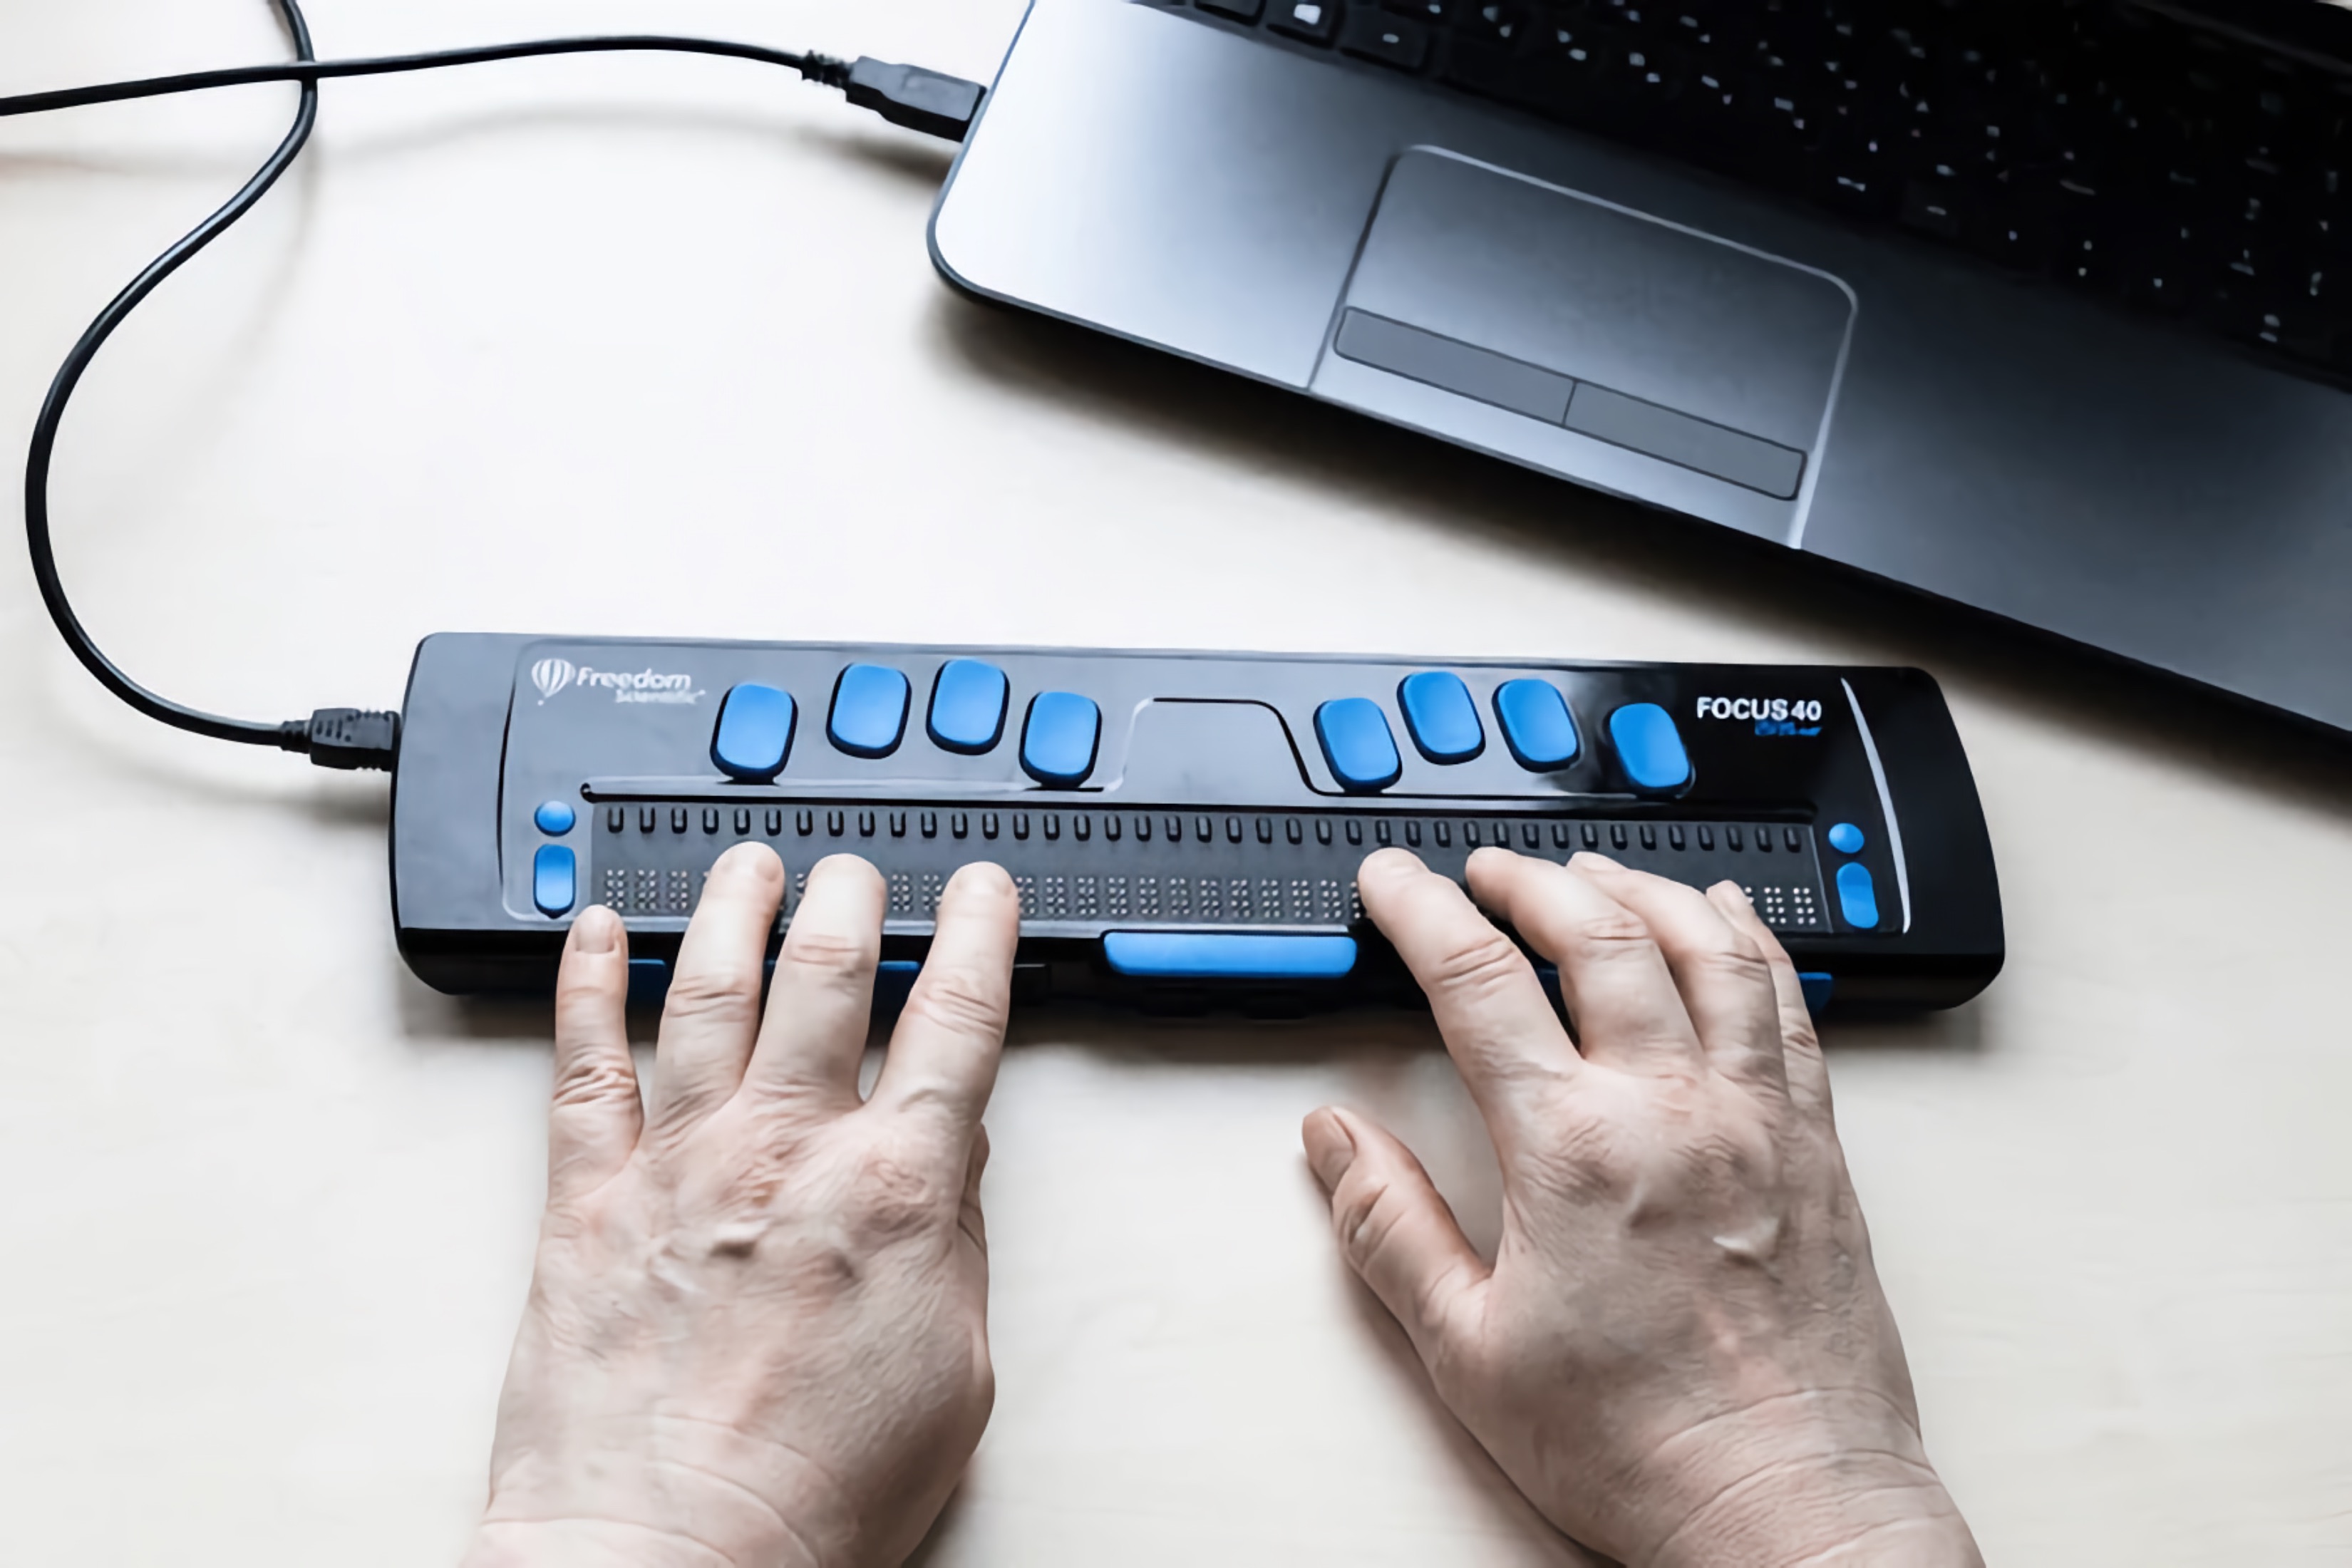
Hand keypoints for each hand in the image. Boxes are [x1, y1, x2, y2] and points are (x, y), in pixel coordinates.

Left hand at [464, 845, 1021, 1567]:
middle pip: (827, 976)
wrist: (667, 1561)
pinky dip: (581, 983)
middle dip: (853, 901)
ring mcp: (675, 1163)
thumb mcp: (956, 1375)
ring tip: (750, 862)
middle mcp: (782, 1149)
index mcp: (892, 1189)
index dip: (979, 937)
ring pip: (705, 986)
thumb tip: (956, 1164)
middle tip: (861, 872)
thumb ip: (958, 1247)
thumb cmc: (813, 1494)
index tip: (983, 893)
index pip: (957, 1021)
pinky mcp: (582, 1200)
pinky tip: (594, 930)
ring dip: (733, 908)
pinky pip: (579, 1062)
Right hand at [1303, 849, 1979, 1567]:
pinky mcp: (1817, 1146)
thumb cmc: (1642, 1446)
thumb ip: (1390, 1229)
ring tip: (1593, 871)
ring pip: (1704, 948)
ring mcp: (1756, 1118)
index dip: (1422, 911)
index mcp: (1574, 1149)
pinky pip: (1789, 1005)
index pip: (1477, 981)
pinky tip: (1724, 921)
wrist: (1788, 1507)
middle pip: (1597, 934)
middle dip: (1526, 881)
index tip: (1393, 882)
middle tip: (1483, 871)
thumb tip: (1335, 1140)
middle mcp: (1673, 1109)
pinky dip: (1749, 940)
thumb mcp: (1468, 1352)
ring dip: (1639, 889)